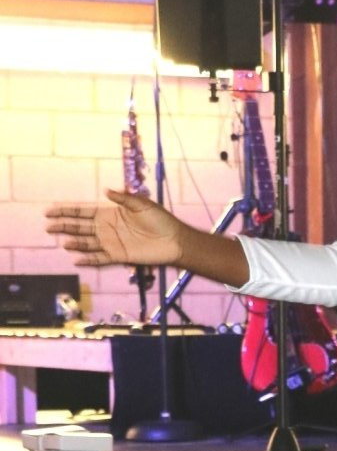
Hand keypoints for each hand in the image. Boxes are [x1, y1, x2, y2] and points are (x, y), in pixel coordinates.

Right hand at [45, 190, 183, 266]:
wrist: (174, 240)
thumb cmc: (160, 220)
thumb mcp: (141, 204)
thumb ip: (123, 198)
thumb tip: (105, 190)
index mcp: (109, 213)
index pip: (83, 211)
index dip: (67, 211)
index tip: (51, 211)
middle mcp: (106, 228)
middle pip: (80, 227)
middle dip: (64, 226)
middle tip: (48, 226)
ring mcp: (111, 242)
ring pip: (87, 243)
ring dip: (74, 243)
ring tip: (63, 243)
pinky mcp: (118, 256)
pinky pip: (100, 258)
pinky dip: (88, 259)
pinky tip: (76, 260)